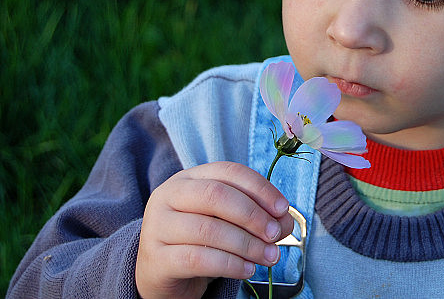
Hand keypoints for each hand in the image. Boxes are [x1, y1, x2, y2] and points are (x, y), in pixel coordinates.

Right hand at [135, 161, 292, 298]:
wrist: (162, 274)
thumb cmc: (200, 240)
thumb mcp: (228, 221)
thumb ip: (258, 216)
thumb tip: (285, 221)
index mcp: (189, 178)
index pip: (229, 172)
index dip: (260, 188)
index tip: (282, 209)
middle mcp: (169, 195)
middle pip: (216, 196)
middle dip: (253, 216)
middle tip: (275, 235)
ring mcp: (157, 226)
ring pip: (208, 230)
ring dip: (247, 244)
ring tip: (268, 257)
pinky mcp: (156, 259)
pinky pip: (198, 259)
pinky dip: (230, 265)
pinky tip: (247, 270)